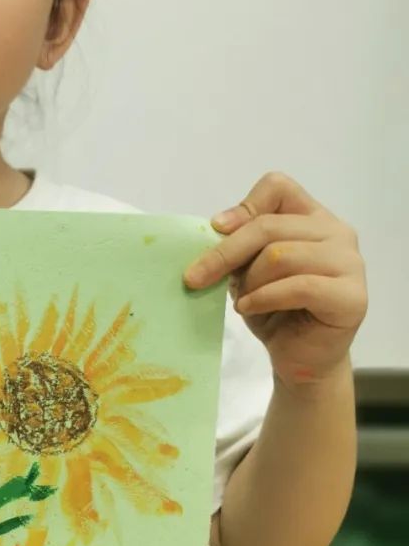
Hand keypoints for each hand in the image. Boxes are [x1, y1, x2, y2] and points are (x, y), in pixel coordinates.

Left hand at [183, 172, 366, 387]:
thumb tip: (217, 227)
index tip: (216, 229)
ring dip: (250, 280)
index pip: (279, 188)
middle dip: (226, 252)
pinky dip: (264, 298)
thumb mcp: (248, 270)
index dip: (244, 206)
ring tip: (243, 300)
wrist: (298, 357)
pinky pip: (299, 286)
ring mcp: (350, 263)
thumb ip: (241, 245)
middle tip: (195, 277)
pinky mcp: (351, 296)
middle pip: (270, 225)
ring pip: (281, 255)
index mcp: (313, 219)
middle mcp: (337, 233)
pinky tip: (250, 308)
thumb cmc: (274, 310)